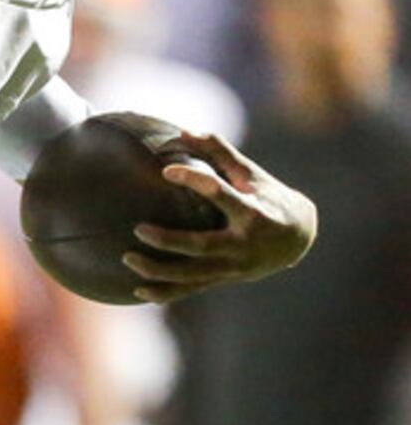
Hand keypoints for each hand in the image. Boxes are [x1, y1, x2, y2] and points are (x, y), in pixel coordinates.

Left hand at [125, 132, 317, 302]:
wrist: (299, 237)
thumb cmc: (269, 197)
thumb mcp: (251, 175)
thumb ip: (220, 154)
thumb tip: (185, 131)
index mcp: (252, 211)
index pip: (220, 194)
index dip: (194, 180)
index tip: (166, 170)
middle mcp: (243, 243)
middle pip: (201, 245)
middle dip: (169, 240)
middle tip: (137, 229)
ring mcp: (234, 266)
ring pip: (192, 274)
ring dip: (158, 270)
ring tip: (127, 258)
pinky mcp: (225, 279)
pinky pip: (191, 290)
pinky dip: (165, 293)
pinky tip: (138, 291)